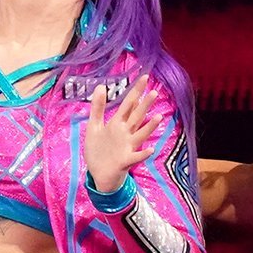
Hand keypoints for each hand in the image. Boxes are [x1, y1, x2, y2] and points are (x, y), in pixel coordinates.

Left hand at [84, 76, 158, 195]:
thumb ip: (98, 108)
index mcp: (117, 124)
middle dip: (145, 105)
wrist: (98, 175)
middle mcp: (125, 134)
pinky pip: (135, 157)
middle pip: (137, 117)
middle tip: (154, 92)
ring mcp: (127, 147)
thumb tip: (101, 86)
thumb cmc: (98, 151)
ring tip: (158, 117)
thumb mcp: (93, 127)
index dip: (136, 91)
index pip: (128, 104)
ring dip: (149, 127)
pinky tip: (150, 149)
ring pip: (140, 135)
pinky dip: (143, 154)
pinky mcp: (125, 161)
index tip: (145, 77)